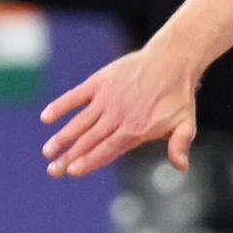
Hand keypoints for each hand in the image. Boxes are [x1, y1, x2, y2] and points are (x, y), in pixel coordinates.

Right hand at [40, 44, 199, 177]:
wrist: (172, 60)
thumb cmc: (178, 95)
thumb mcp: (186, 123)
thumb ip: (180, 145)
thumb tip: (181, 167)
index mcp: (135, 130)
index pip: (106, 150)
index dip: (88, 162)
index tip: (71, 171)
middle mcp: (117, 116)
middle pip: (89, 140)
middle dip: (69, 157)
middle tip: (52, 170)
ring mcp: (107, 98)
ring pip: (79, 122)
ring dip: (62, 137)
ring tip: (47, 151)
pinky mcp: (100, 82)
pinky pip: (76, 96)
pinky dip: (61, 106)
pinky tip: (46, 117)